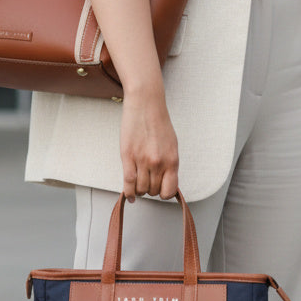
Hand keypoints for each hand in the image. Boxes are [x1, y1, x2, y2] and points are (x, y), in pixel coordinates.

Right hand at [119, 87, 178, 201]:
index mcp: (172, 160)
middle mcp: (159, 163)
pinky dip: (128, 192)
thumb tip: (166, 182)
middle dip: (150, 189)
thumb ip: (169, 164)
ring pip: (140, 189)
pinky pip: (128, 182)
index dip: (164, 193)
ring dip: (139, 190)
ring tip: (138, 182)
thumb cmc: (159, 123)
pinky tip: (129, 195)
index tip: (160, 190)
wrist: (146, 104)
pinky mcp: (128, 156)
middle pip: (153, 191)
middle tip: (147, 181)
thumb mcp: (172, 145)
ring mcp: (142, 160)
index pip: (169, 190)